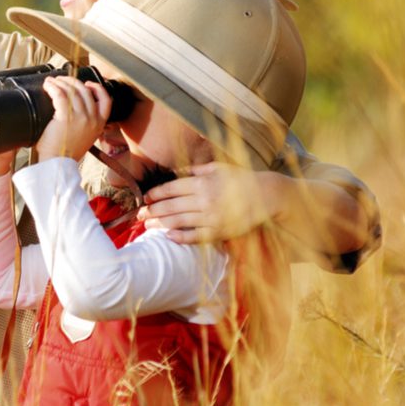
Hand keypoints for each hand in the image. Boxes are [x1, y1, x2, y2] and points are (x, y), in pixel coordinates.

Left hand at [35, 77, 110, 162]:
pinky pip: (61, 95)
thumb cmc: (65, 153)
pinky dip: (53, 88)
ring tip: (52, 82)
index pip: (106, 100)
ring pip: (73, 91)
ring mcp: (81, 118)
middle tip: (61, 80)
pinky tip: (48, 86)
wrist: (58, 165)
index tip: (87, 84)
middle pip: (86, 91)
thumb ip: (85, 125)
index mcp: (99, 125)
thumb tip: (76, 110)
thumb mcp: (84, 138)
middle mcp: (93, 119)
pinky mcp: (67, 117)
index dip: (98, 88)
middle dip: (73, 82)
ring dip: (61, 83)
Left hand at [140, 163, 282, 243]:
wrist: (265, 195)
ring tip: (148, 225)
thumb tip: (176, 172)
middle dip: (152, 211)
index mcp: (202, 183)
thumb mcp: (217, 168)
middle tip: (139, 215)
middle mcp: (204, 200)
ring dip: (160, 224)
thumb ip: (195, 170)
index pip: (171, 189)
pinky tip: (168, 236)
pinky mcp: (219, 232)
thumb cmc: (240, 179)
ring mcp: (211, 217)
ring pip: (179, 222)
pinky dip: (180, 237)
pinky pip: (195, 236)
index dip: (155, 194)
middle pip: (171, 206)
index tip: (144, 198)